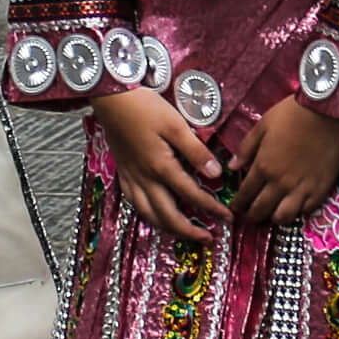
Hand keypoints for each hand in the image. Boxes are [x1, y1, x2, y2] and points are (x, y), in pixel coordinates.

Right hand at [91, 84, 227, 236]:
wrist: (111, 99)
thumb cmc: (145, 107)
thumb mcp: (175, 124)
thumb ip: (196, 151)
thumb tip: (215, 174)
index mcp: (161, 167)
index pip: (191, 195)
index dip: (211, 208)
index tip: (227, 217)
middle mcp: (145, 179)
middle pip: (167, 215)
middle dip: (189, 231)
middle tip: (207, 238)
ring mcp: (131, 178)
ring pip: (148, 214)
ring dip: (168, 228)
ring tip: (184, 232)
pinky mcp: (123, 173)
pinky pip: (134, 203)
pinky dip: (147, 214)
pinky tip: (155, 214)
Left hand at [229, 95, 338, 227]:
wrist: (328, 111)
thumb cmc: (293, 114)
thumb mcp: (263, 125)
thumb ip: (246, 148)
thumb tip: (232, 167)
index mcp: (263, 166)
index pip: (245, 194)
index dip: (238, 204)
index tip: (235, 208)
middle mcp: (280, 183)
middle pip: (261, 210)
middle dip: (251, 216)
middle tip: (248, 217)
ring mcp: (302, 188)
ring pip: (283, 217)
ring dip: (274, 218)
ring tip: (272, 215)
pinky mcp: (321, 189)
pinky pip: (307, 210)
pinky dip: (299, 211)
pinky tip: (296, 206)